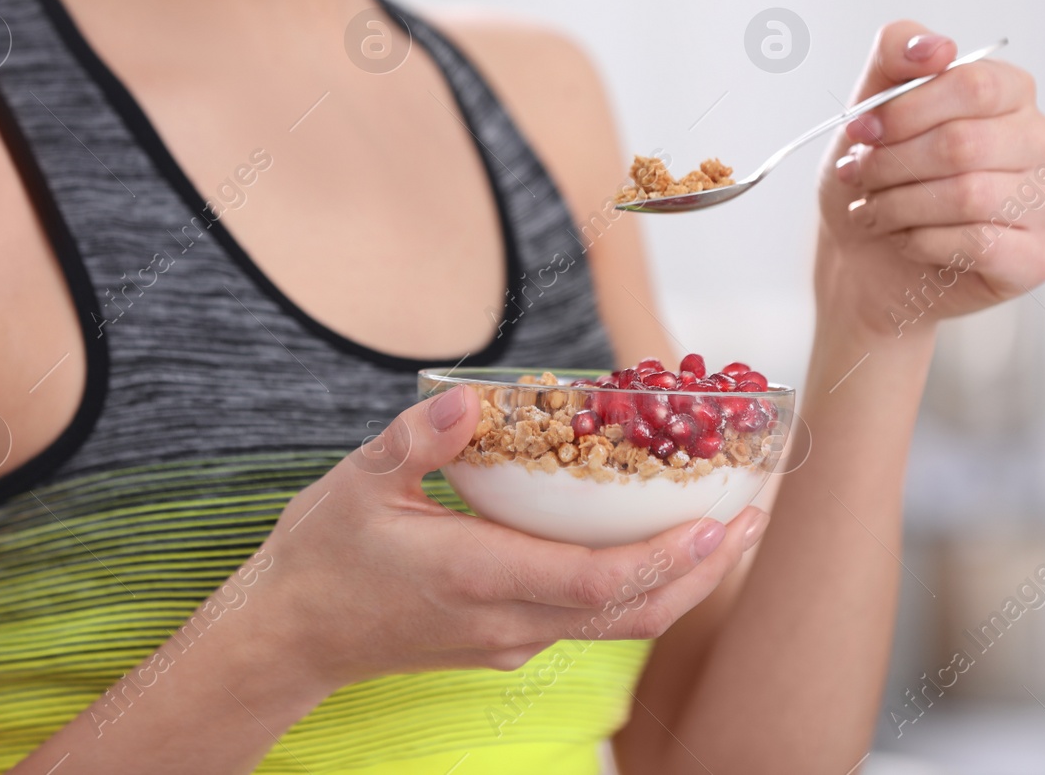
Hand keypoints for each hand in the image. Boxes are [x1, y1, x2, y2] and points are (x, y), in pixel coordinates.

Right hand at [255, 385, 764, 692]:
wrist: (288, 635)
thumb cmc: (322, 554)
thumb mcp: (357, 480)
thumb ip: (420, 439)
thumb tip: (476, 399)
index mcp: (474, 577)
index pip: (593, 583)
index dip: (665, 558)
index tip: (719, 523)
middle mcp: (505, 621)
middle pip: (631, 611)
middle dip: (703, 568)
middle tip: (756, 515)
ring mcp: (510, 641)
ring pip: (620, 623)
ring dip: (682, 579)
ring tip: (730, 527)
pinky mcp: (507, 645)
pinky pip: (592, 621)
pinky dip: (639, 586)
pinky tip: (657, 542)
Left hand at [817, 21, 1044, 340]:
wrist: (863, 258)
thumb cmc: (877, 179)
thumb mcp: (869, 107)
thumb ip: (896, 56)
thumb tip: (936, 47)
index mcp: (1012, 94)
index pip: (973, 84)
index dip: (905, 109)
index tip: (859, 129)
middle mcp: (1042, 142)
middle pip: (965, 143)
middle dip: (893, 163)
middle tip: (858, 175)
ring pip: (970, 195)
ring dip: (900, 205)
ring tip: (872, 211)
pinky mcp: (1038, 257)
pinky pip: (978, 243)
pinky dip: (922, 242)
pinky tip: (905, 239)